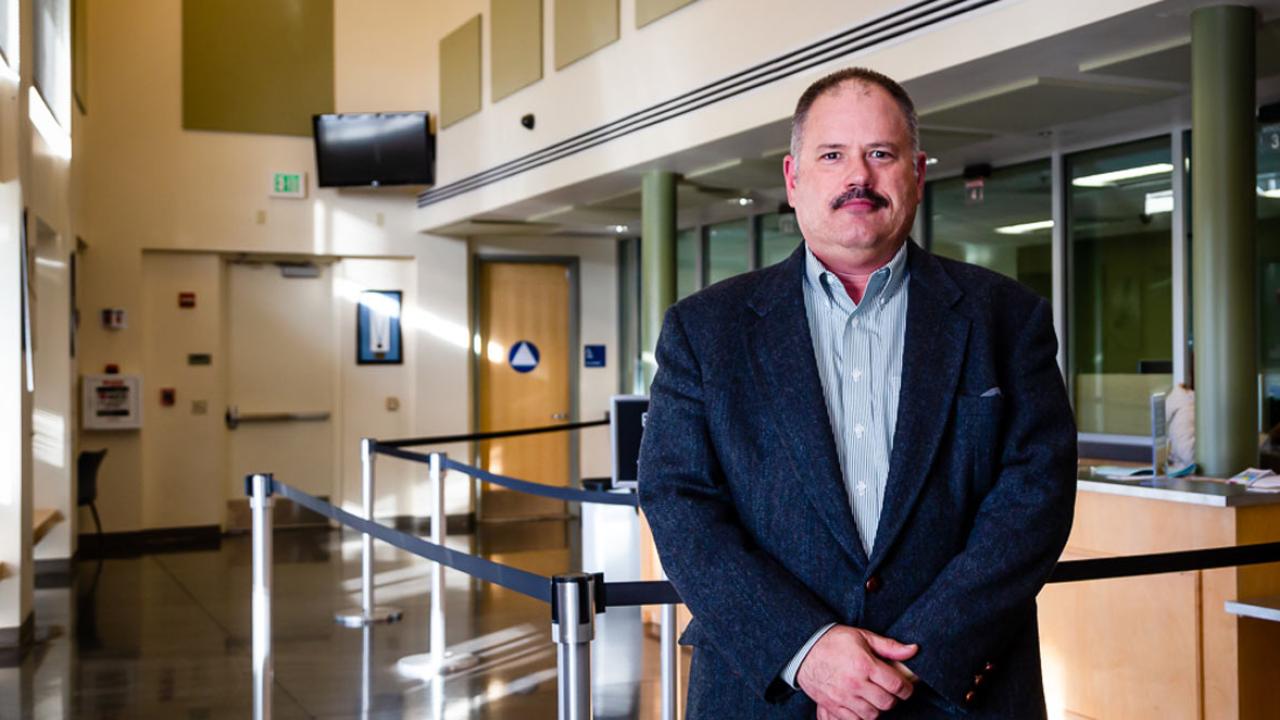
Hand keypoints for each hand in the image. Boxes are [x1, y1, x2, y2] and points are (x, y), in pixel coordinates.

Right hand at [797, 625, 916, 719]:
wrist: (803, 649)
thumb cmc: (834, 641)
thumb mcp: (863, 636)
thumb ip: (889, 646)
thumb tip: (913, 650)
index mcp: (865, 665)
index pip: (897, 685)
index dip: (906, 688)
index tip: (905, 687)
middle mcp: (854, 683)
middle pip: (886, 703)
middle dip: (892, 698)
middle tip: (889, 691)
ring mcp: (842, 697)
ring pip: (872, 715)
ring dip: (877, 708)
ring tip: (874, 698)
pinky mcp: (832, 705)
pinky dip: (861, 716)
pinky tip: (861, 706)